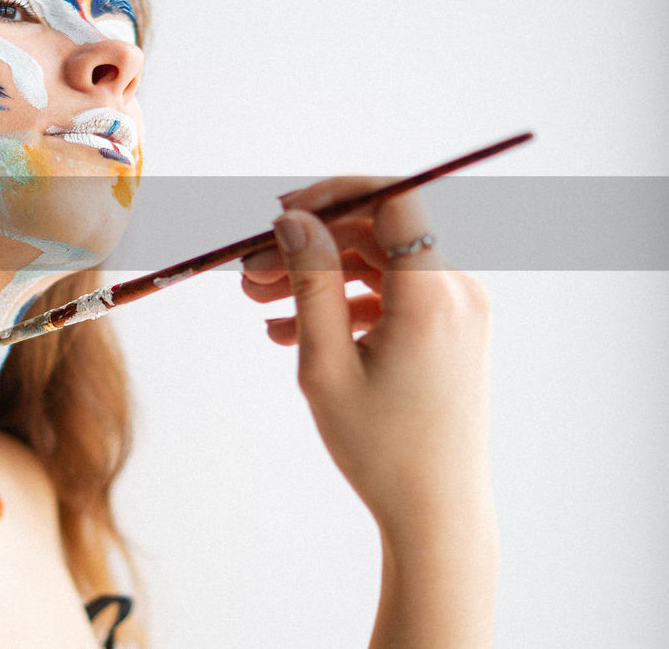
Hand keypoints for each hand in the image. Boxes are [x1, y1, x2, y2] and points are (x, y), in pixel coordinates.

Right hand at [242, 177, 497, 643]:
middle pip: (375, 233)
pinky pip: (391, 296)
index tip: (281, 212)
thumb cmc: (381, 446)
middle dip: (309, 244)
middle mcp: (456, 292)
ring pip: (378, 264)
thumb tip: (295, 220)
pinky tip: (290, 331)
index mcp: (431, 296)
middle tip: (249, 272)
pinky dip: (343, 303)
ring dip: (318, 274)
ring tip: (258, 302)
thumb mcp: (326, 364)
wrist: (436, 511)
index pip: (391, 201)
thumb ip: (312, 282)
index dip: (333, 194)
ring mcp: (456, 312)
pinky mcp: (448, 332)